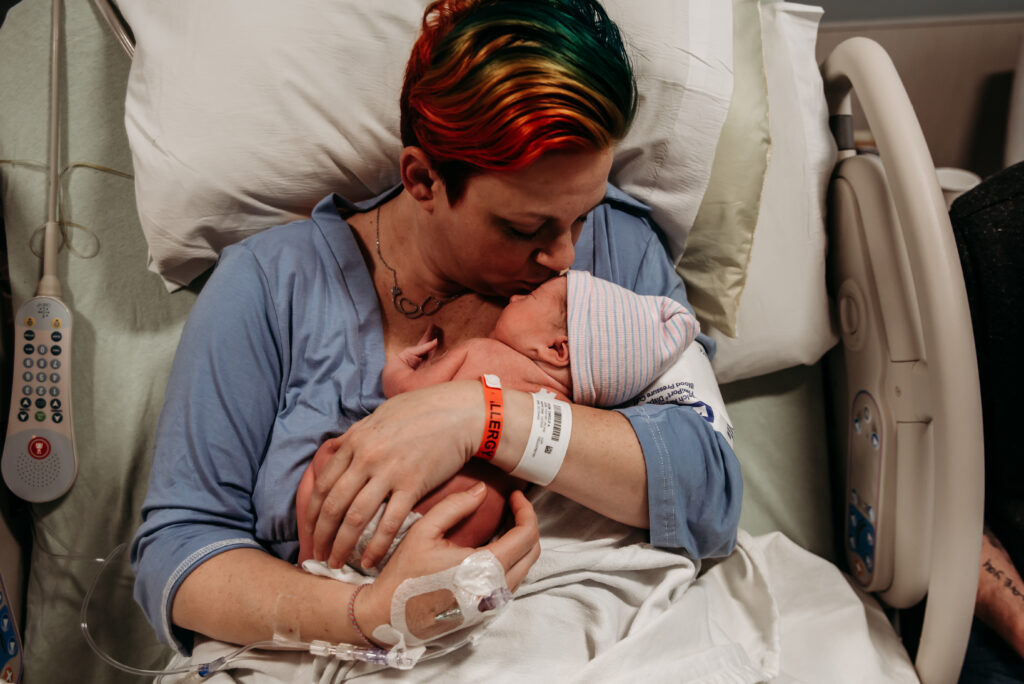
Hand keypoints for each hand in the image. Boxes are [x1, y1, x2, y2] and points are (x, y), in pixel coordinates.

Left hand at [305, 380, 483, 568]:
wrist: (460, 413)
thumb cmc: (422, 411)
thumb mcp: (379, 417)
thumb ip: (356, 436)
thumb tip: (337, 450)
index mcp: (355, 441)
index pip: (323, 485)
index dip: (313, 514)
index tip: (311, 532)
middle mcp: (366, 457)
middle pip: (334, 505)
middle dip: (322, 536)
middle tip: (319, 555)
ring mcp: (388, 472)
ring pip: (355, 518)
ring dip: (342, 546)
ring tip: (337, 564)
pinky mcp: (412, 485)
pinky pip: (389, 523)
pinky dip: (377, 546)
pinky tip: (370, 561)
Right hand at [357, 485, 540, 640]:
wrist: (388, 616)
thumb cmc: (404, 575)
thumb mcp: (424, 532)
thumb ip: (455, 506)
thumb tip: (481, 490)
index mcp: (486, 569)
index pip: (526, 535)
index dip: (526, 510)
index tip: (515, 496)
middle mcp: (496, 590)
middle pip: (532, 553)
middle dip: (527, 524)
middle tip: (512, 507)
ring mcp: (492, 604)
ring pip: (524, 569)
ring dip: (520, 544)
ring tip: (502, 523)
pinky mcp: (485, 612)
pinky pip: (511, 582)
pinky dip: (511, 561)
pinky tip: (491, 546)